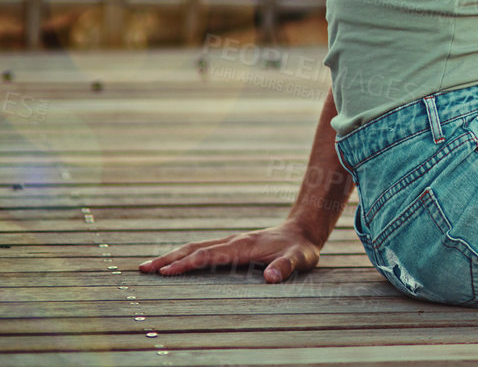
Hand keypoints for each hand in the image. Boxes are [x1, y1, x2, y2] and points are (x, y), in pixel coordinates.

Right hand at [138, 221, 323, 283]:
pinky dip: (184, 255)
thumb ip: (286, 267)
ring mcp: (231, 242)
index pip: (208, 255)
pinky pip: (202, 249)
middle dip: (168, 258)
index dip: (187, 264)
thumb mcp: (300, 259)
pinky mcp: (231, 245)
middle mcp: (233, 241)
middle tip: (142, 269)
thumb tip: (271, 278)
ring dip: (172, 256)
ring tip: (148, 266)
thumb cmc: (301, 248)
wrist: (304, 230)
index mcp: (243, 246)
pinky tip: (173, 263)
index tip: (165, 273)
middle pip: (194, 248)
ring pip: (196, 247)